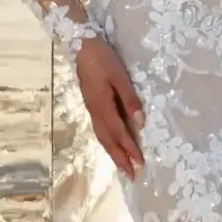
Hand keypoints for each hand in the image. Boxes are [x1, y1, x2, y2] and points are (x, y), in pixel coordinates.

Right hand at [76, 35, 144, 176]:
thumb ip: (130, 99)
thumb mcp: (120, 77)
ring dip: (112, 153)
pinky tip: (111, 144)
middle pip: (108, 141)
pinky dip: (107, 141)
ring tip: (122, 165)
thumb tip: (140, 122)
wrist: (80, 46)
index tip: (140, 163)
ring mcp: (91, 109)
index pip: (119, 133)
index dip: (129, 148)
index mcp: (103, 106)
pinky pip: (99, 129)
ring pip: (102, 137)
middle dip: (119, 159)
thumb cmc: (103, 59)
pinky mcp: (91, 104)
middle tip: (130, 175)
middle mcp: (95, 112)